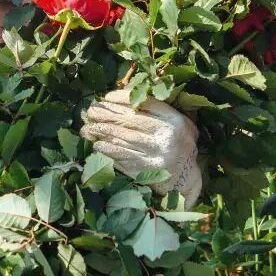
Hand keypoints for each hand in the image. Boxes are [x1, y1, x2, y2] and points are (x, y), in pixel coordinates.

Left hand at [80, 89, 201, 207]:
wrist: (187, 178)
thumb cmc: (178, 145)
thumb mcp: (179, 123)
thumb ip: (158, 111)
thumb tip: (124, 98)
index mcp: (175, 121)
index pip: (145, 104)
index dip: (122, 99)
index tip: (106, 97)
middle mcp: (166, 136)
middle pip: (130, 120)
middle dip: (107, 114)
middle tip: (91, 111)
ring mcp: (156, 154)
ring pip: (124, 138)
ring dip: (102, 132)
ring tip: (88, 128)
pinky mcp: (147, 170)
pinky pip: (123, 157)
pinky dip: (108, 150)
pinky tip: (97, 145)